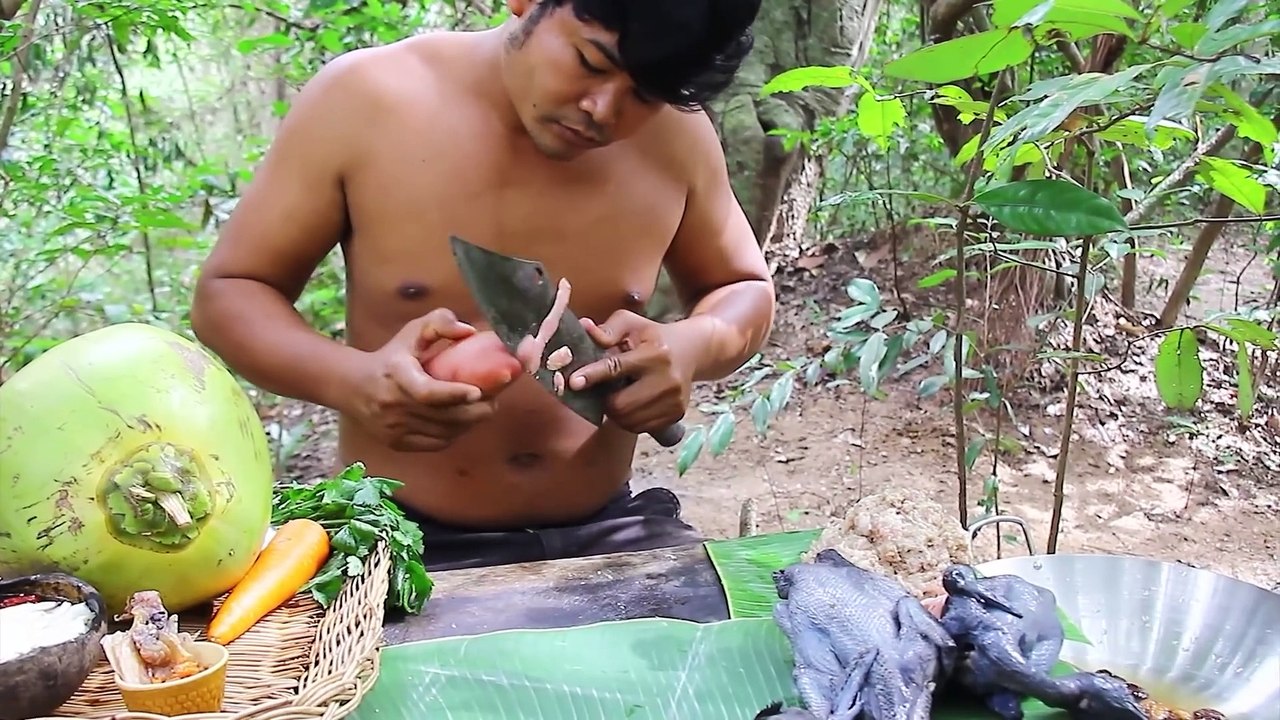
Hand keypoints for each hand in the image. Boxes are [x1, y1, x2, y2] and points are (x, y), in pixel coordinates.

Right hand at [346, 309, 497, 451]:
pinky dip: (455, 434)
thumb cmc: (391, 356)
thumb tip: (469, 331)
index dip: (455, 394)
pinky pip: (437, 443)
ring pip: (445, 433)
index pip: (428, 392)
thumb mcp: (412, 332)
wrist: (353, 387)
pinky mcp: (398, 443)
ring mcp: (395, 429)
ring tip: (482, 408)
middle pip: (444, 417)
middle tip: (494, 399)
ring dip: (469, 423)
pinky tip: (464, 421)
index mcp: (397, 376)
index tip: (478, 391)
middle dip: (476, 411)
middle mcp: (394, 407)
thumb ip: (440, 322)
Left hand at [568, 310, 697, 435]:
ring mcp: (674, 400)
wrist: (691, 351)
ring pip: (628, 420)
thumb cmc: (654, 337)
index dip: (593, 375)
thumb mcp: (632, 323)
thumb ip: (608, 329)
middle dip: (605, 400)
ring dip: (616, 411)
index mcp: (655, 353)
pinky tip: (633, 403)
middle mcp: (668, 379)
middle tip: (605, 390)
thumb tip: (584, 329)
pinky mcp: (676, 414)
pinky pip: (640, 427)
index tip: (574, 382)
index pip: (617, 367)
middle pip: (620, 404)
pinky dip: (629, 419)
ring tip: (621, 394)